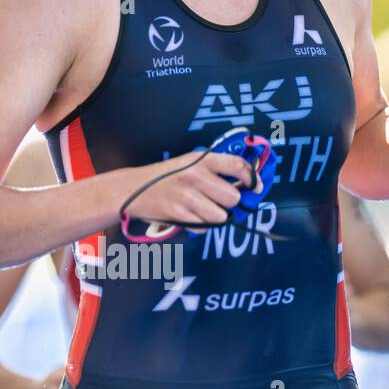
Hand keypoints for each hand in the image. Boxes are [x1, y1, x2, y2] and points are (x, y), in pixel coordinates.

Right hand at [125, 150, 256, 228]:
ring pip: (221, 216)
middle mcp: (196, 176)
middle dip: (228, 203)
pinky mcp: (180, 214)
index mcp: (201, 160)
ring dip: (215, 217)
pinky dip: (200, 225)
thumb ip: (213, 170)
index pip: (237, 166)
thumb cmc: (165, 177)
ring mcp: (188, 197)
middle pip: (233, 198)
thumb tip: (242, 186)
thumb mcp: (189, 163)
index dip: (252, 178)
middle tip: (217, 201)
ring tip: (201, 209)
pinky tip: (188, 215)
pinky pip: (204, 227)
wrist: (133, 189)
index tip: (256, 187)